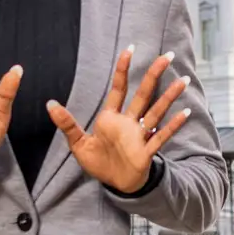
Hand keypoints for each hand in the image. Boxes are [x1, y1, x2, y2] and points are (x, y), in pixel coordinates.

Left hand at [48, 48, 190, 193]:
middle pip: (143, 94)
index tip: (130, 50)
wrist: (114, 184)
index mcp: (111, 118)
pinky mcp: (146, 151)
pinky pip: (161, 136)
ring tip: (183, 80)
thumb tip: (50, 104)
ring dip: (169, 96)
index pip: (119, 88)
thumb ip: (67, 123)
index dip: (123, 69)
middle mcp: (129, 122)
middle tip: (167, 56)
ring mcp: (139, 135)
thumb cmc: (98, 162)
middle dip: (154, 75)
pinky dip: (172, 125)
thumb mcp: (78, 143)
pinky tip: (184, 113)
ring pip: (156, 111)